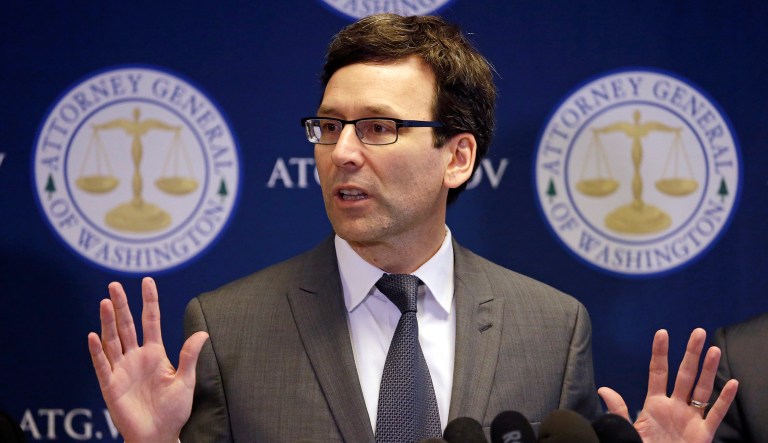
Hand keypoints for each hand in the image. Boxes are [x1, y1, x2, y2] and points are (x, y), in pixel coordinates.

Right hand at [87, 277, 208, 442]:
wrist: (159, 435)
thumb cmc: (174, 410)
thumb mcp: (185, 381)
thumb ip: (189, 356)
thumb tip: (203, 332)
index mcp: (155, 353)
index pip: (151, 321)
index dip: (149, 301)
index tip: (147, 281)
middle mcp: (136, 357)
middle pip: (127, 326)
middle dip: (122, 305)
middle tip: (114, 284)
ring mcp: (122, 370)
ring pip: (113, 340)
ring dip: (108, 322)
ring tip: (105, 302)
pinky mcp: (110, 385)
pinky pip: (102, 365)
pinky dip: (97, 351)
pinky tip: (94, 336)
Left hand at [598, 328, 738, 442]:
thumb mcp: (627, 429)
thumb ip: (619, 409)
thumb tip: (603, 389)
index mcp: (654, 404)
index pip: (658, 372)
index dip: (660, 352)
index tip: (662, 332)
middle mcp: (675, 406)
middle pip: (685, 375)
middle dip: (691, 354)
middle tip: (698, 332)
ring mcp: (690, 418)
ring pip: (702, 389)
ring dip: (709, 370)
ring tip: (713, 349)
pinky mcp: (703, 433)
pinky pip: (715, 414)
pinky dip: (724, 399)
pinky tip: (732, 383)